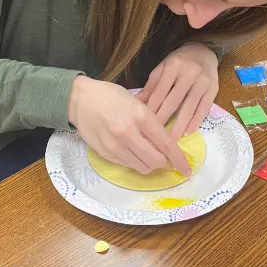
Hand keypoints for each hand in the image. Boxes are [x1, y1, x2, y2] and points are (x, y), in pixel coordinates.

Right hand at [67, 75, 191, 174]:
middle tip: (166, 158)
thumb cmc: (111, 96)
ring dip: (150, 164)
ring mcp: (114, 145)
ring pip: (141, 167)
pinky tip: (135, 152)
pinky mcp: (104, 153)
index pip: (166, 144)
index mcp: (141, 116)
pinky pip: (127, 165)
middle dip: (165, 163)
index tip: (187, 169)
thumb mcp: (137, 102)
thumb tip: (167, 141)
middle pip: (155, 161)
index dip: (179, 159)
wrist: (79, 100)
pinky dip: (135, 162)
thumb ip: (151, 121)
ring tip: (150, 155)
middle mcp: (128, 133)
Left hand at [139, 43, 219, 139]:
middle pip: (174, 101)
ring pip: (189, 106)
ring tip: (171, 141)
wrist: (203, 51)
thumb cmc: (178, 62)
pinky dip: (196, 121)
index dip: (151, 110)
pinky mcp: (214, 88)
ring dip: (179, 125)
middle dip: (163, 120)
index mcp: (173, 66)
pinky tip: (188, 132)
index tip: (142, 126)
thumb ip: (151, 87)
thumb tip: (135, 104)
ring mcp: (203, 81)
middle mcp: (190, 72)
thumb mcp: (162, 69)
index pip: (160, 92)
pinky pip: (204, 107)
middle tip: (153, 139)